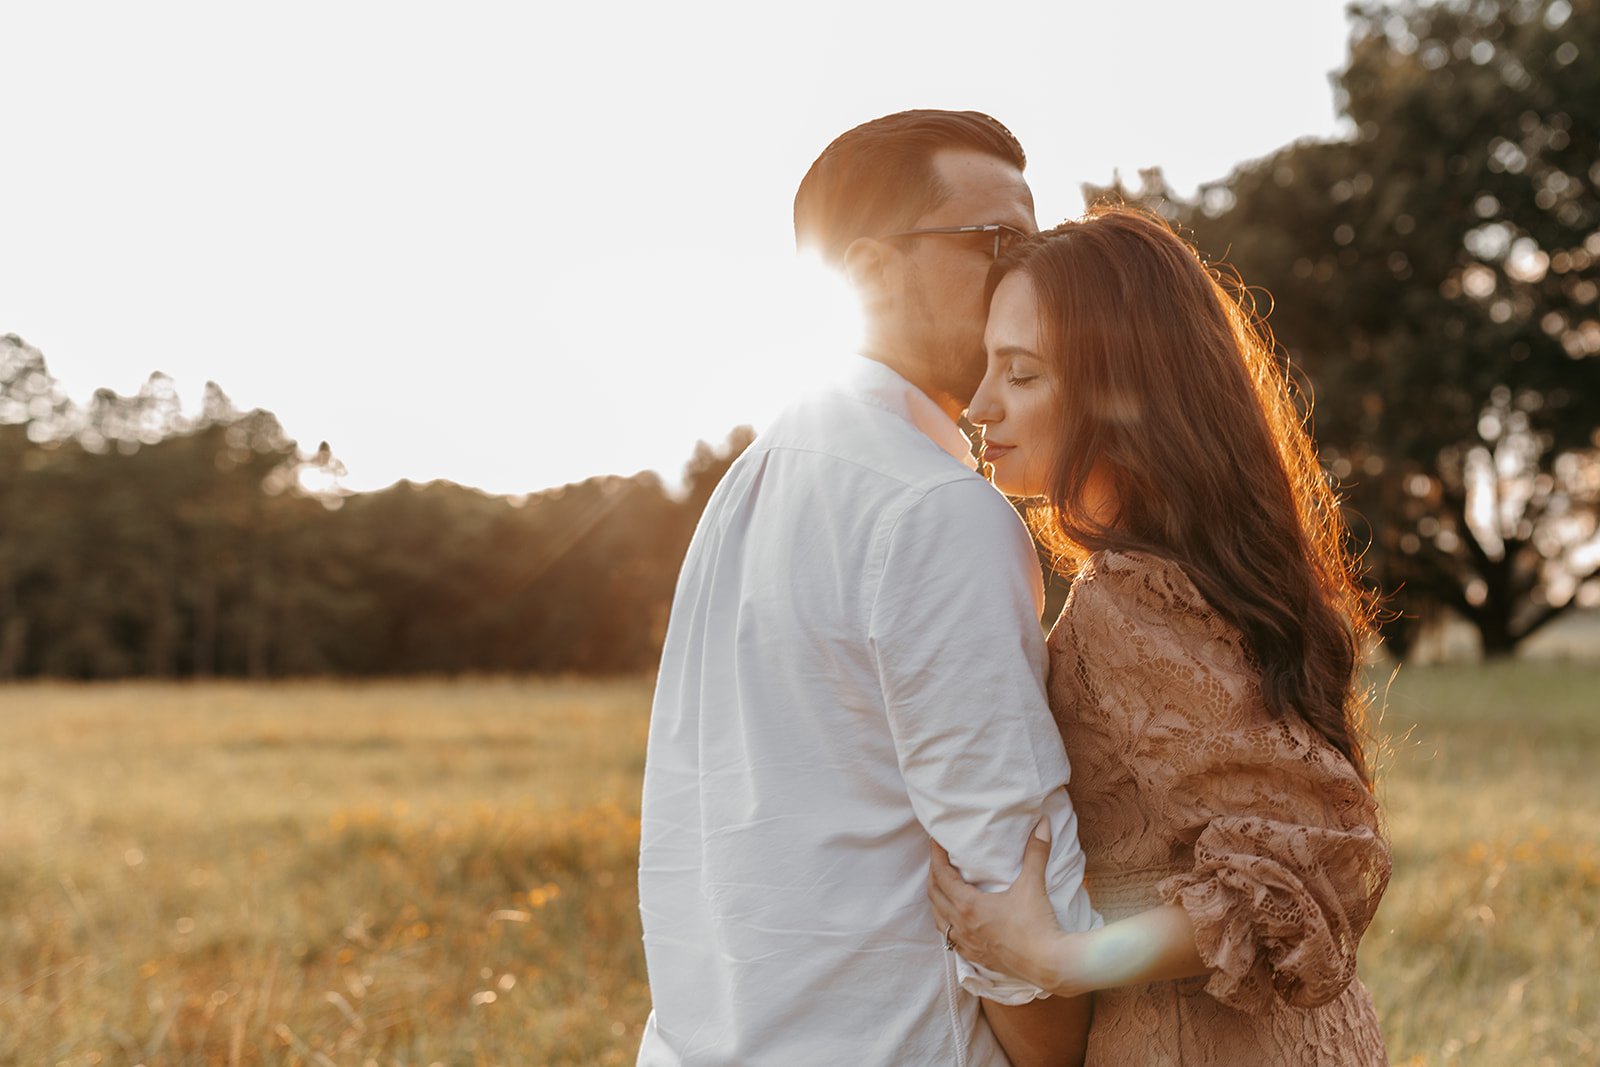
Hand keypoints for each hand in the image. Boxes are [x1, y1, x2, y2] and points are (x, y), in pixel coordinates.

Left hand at [928, 818, 1086, 995]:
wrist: (1049, 964)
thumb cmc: (1037, 925)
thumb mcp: (1033, 885)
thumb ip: (1036, 852)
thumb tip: (1043, 824)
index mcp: (968, 905)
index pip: (941, 875)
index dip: (935, 855)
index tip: (935, 841)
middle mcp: (961, 925)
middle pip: (934, 895)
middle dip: (933, 874)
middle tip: (939, 859)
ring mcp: (967, 944)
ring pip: (938, 919)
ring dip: (937, 901)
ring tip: (942, 888)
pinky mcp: (976, 957)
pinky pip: (950, 939)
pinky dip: (947, 925)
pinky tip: (955, 922)